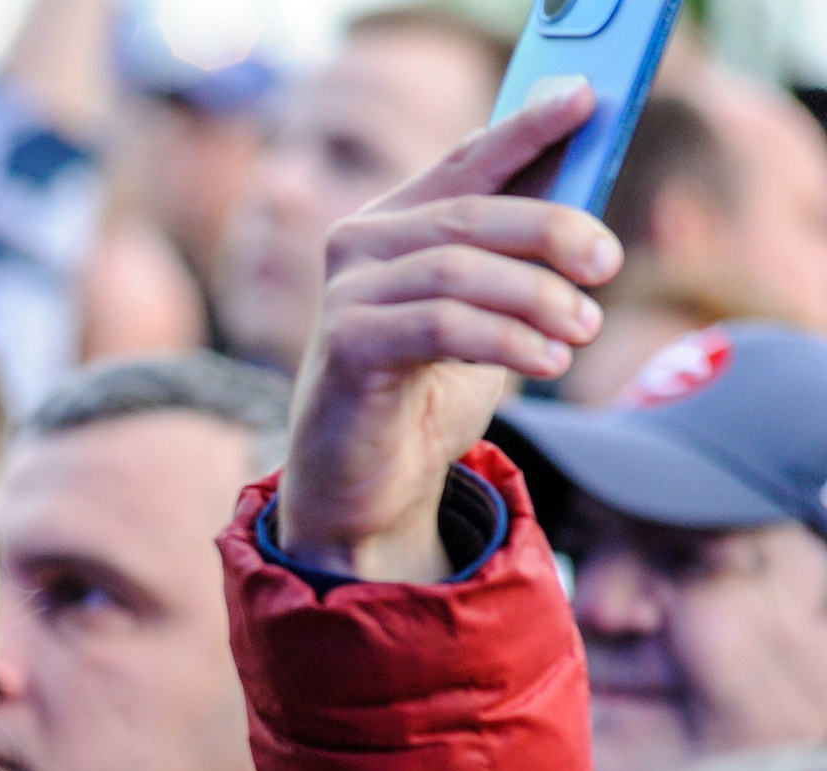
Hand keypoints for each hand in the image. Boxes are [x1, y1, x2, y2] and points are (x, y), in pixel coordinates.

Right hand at [275, 83, 623, 583]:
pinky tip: (547, 359)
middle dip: (553, 232)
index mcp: (393, 224)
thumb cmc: (424, 396)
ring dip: (537, 297)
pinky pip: (440, 324)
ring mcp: (344, 295)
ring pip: (458, 268)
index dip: (523, 128)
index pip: (466, 163)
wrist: (367, 489)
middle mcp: (358, 246)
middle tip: (607, 267)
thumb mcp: (488, 315)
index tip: (584, 100)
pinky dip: (507, 339)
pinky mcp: (343, 347)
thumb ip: (518, 259)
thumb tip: (588, 195)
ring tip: (581, 331)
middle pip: (470, 213)